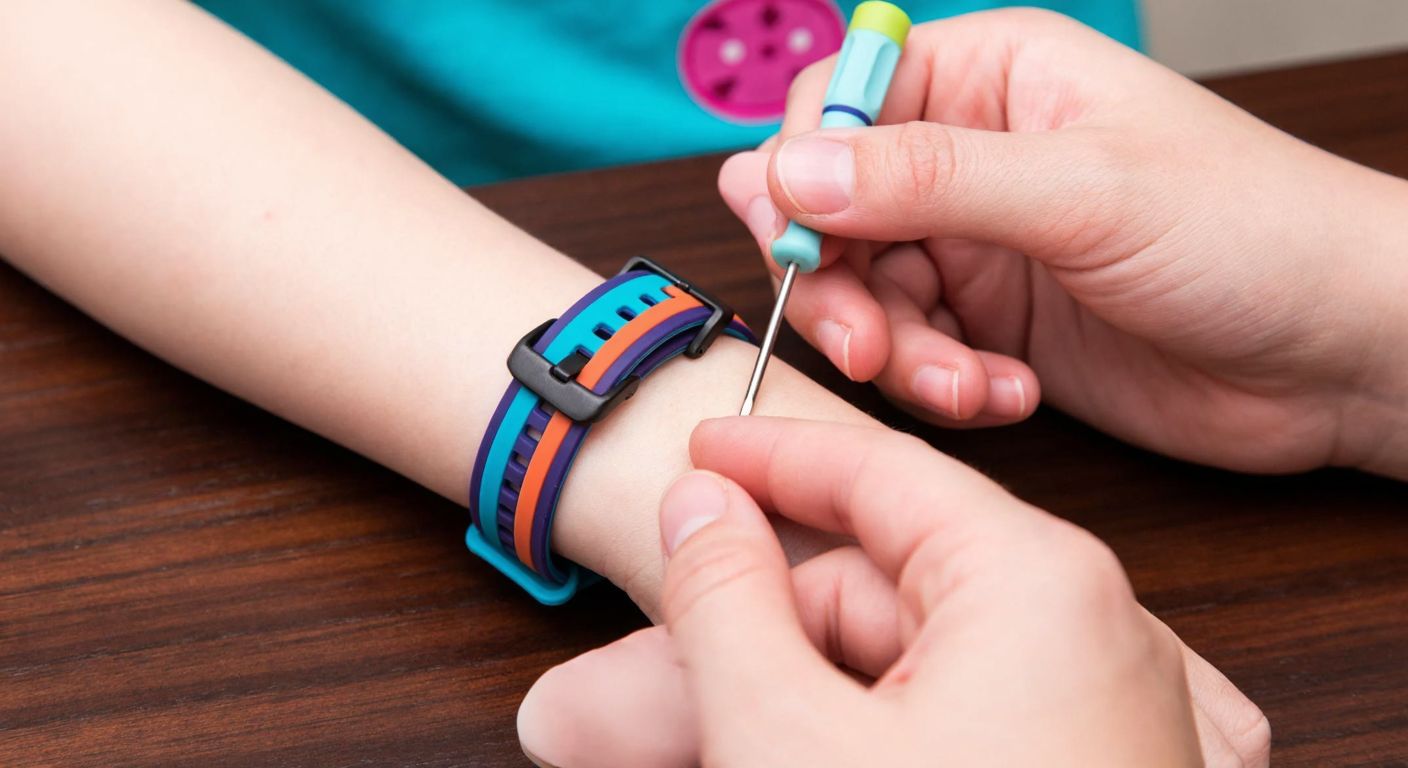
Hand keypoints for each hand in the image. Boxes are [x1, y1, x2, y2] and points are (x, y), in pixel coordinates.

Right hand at [518, 418, 1270, 766]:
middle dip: (734, 643)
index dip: (769, 458)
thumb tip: (700, 509)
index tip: (699, 453)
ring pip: (892, 690)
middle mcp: (1086, 644)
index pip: (878, 474)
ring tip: (651, 756)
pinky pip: (941, 741)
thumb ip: (727, 601)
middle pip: (871, 604)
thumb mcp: (789, 738)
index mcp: (1038, 585)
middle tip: (607, 704)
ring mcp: (1090, 732)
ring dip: (770, 718)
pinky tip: (745, 756)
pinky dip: (848, 751)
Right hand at [718, 9, 1407, 476]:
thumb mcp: (1082, 192)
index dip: (799, 170)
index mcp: (991, 79)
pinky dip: (945, 387)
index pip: (838, 100)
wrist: (1341, 353)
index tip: (795, 243)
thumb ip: (927, 180)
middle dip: (840, 287)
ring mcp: (981, 246)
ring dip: (900, 354)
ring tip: (969, 386)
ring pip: (866, 295)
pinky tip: (1010, 396)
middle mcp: (971, 159)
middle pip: (832, 212)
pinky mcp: (996, 327)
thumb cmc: (1255, 231)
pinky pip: (916, 356)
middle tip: (869, 348)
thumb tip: (788, 171)